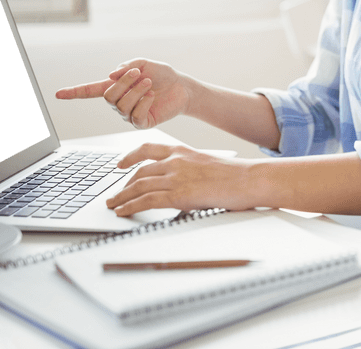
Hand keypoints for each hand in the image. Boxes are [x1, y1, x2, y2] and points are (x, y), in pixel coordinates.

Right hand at [54, 58, 191, 128]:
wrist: (182, 87)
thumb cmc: (162, 75)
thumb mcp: (144, 63)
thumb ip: (127, 66)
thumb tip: (111, 75)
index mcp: (116, 87)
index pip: (90, 91)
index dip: (74, 92)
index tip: (57, 94)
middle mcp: (120, 102)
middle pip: (108, 97)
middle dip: (124, 83)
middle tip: (140, 73)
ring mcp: (130, 114)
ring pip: (121, 106)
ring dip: (136, 91)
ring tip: (149, 83)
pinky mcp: (142, 123)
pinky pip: (135, 116)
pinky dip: (143, 103)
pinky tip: (151, 96)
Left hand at [107, 143, 257, 214]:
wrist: (247, 179)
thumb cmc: (234, 175)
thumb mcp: (206, 165)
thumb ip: (188, 171)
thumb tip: (178, 185)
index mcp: (182, 151)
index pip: (148, 149)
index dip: (130, 156)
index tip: (120, 163)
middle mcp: (175, 161)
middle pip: (138, 172)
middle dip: (122, 185)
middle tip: (114, 194)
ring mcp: (175, 177)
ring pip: (137, 186)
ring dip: (121, 198)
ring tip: (113, 205)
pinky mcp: (178, 195)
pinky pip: (146, 200)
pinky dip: (130, 207)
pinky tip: (123, 212)